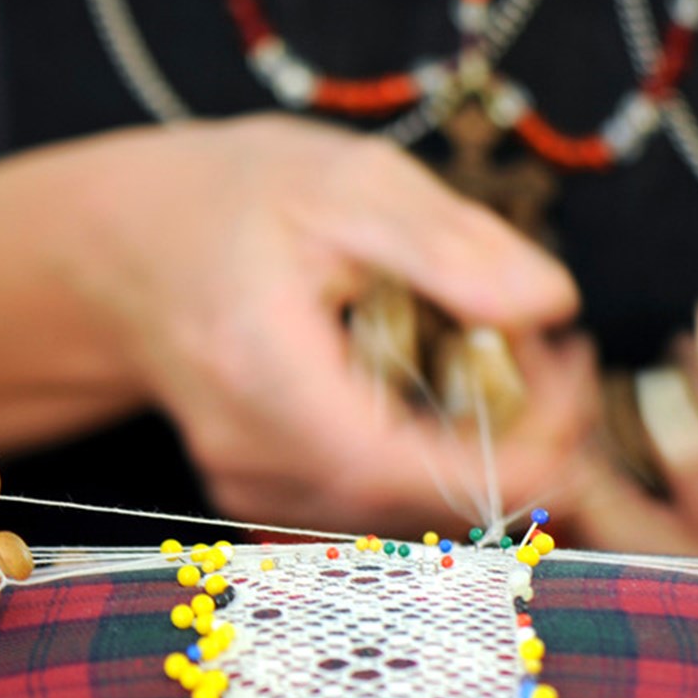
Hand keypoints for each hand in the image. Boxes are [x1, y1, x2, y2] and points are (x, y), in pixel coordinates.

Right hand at [48, 115, 597, 530]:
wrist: (127, 248)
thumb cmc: (234, 201)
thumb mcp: (347, 183)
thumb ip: (449, 244)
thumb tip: (551, 303)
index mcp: (268, 383)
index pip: (416, 472)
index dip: (521, 445)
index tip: (571, 369)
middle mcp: (254, 462)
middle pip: (427, 504)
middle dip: (520, 439)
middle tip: (552, 350)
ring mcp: (256, 492)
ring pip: (412, 514)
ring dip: (486, 452)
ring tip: (507, 358)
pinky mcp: (269, 500)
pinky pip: (381, 505)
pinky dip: (437, 459)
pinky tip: (448, 389)